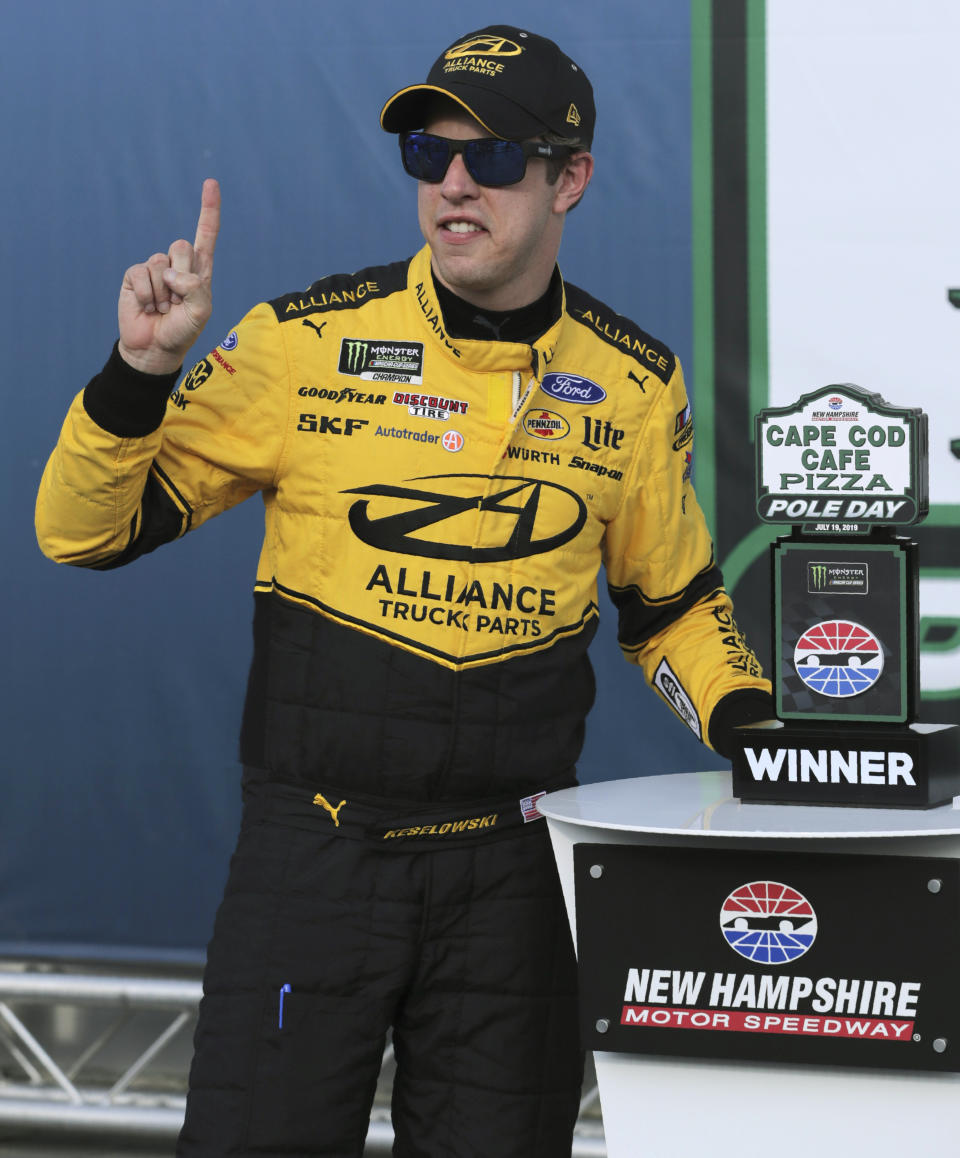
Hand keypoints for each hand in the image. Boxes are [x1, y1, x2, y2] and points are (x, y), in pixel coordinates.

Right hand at [117, 178, 220, 374]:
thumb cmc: (183, 330)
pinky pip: (141, 274)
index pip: (206, 235)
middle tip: (178, 300)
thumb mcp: (201, 312)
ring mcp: (155, 269)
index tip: (210, 183)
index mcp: (199, 270)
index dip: (208, 210)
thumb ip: (195, 288)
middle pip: (181, 246)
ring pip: (160, 263)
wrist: (155, 348)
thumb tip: (171, 272)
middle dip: (182, 275)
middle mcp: (177, 265)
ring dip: (164, 293)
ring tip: (163, 308)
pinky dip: (147, 295)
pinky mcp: (135, 276)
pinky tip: (148, 307)